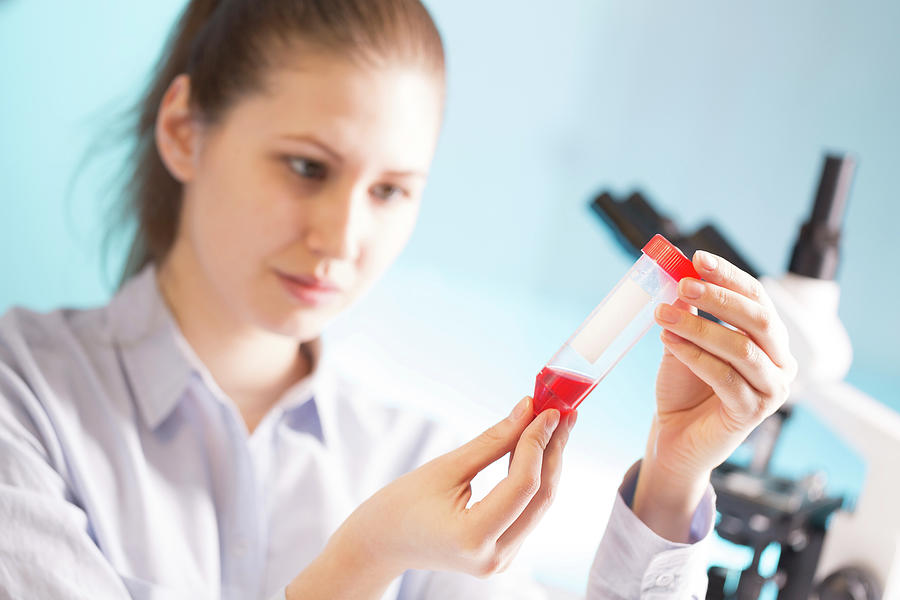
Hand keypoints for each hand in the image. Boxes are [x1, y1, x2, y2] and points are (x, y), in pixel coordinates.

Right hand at [287, 396, 575, 599]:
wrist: (380, 544)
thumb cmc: (401, 505)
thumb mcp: (445, 468)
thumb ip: (492, 441)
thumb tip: (528, 409)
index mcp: (473, 537)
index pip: (523, 484)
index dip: (538, 442)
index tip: (547, 408)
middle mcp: (494, 556)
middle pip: (541, 496)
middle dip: (553, 449)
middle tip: (563, 410)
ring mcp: (501, 560)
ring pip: (539, 503)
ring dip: (548, 461)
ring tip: (554, 422)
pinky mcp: (502, 553)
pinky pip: (528, 510)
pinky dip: (534, 477)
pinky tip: (536, 447)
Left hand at [633, 250, 797, 541]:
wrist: (674, 435)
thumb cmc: (683, 388)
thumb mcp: (683, 342)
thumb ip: (687, 313)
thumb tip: (681, 275)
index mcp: (768, 339)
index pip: (757, 297)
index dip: (729, 276)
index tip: (697, 258)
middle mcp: (779, 362)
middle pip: (759, 320)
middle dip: (719, 298)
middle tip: (683, 285)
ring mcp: (771, 389)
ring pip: (741, 348)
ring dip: (699, 327)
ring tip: (664, 315)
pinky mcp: (752, 413)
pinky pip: (725, 378)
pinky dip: (695, 356)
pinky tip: (670, 343)